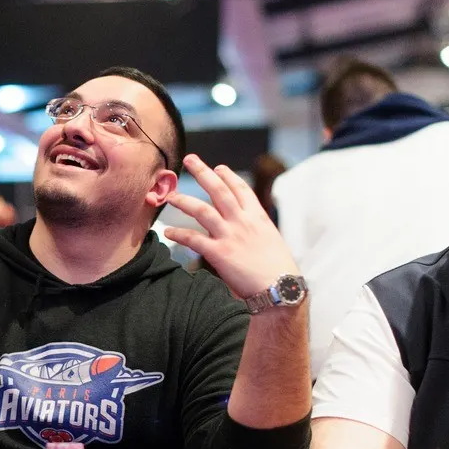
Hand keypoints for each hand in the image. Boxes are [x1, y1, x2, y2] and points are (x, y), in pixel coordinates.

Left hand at [163, 154, 299, 298]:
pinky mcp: (219, 253)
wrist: (280, 288)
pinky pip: (194, 239)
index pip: (241, 189)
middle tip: (189, 160)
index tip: (218, 167)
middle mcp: (243, 221)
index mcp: (258, 217)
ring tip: (171, 196)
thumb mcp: (271, 240)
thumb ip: (255, 230)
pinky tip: (168, 231)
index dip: (228, 176)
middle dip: (203, 172)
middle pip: (219, 190)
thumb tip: (241, 229)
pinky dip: (179, 234)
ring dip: (184, 201)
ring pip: (202, 210)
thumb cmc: (278, 269)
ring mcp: (230, 235)